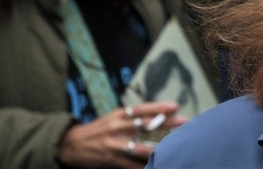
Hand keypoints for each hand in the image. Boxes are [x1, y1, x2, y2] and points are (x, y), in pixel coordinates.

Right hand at [57, 103, 185, 167]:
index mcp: (118, 115)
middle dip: (166, 125)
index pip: (141, 109)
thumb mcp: (113, 117)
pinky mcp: (111, 160)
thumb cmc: (99, 129)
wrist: (71, 145)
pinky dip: (145, 166)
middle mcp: (117, 128)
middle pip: (145, 126)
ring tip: (175, 146)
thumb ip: (133, 115)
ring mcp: (114, 145)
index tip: (175, 106)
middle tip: (184, 123)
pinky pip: (132, 165)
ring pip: (141, 147)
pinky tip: (159, 164)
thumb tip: (157, 113)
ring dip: (159, 147)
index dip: (158, 107)